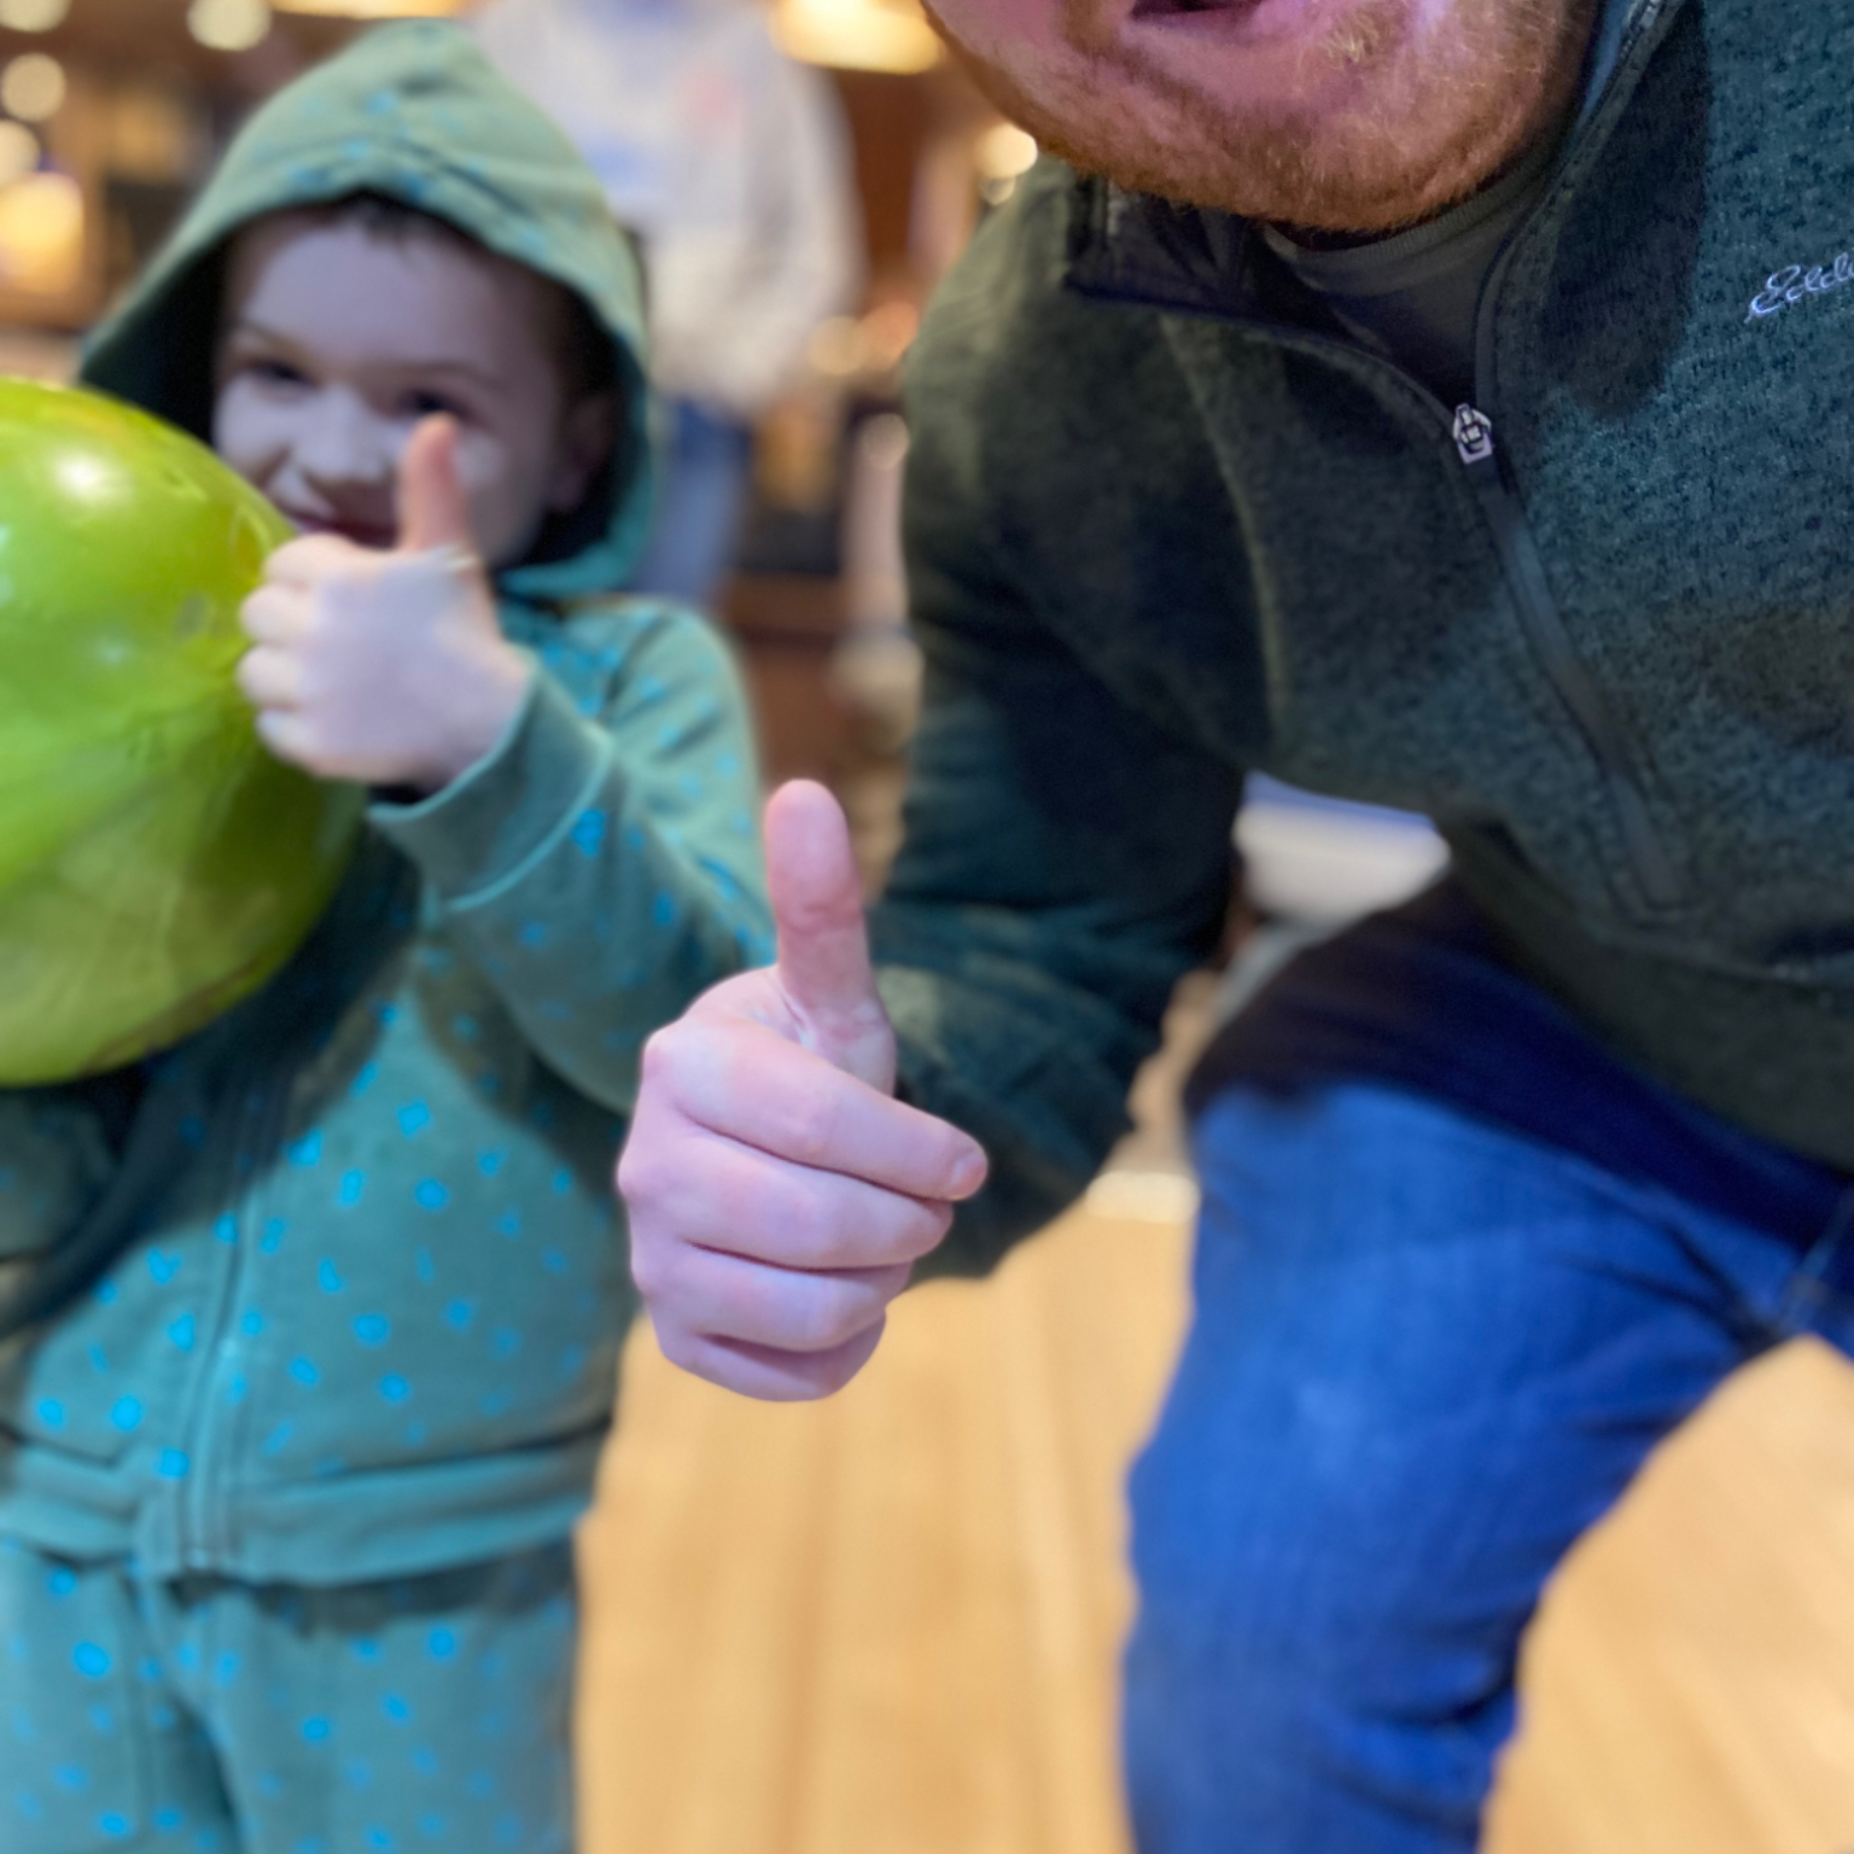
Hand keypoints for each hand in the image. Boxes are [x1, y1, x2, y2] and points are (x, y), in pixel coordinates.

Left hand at [236, 416, 532, 792]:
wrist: (489, 723)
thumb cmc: (464, 633)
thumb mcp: (449, 553)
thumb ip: (429, 488)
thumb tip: (436, 421)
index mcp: (339, 579)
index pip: (283, 566)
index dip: (315, 583)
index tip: (355, 604)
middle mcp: (313, 632)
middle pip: (258, 616)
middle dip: (291, 625)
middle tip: (342, 645)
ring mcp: (308, 693)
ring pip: (254, 672)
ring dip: (285, 677)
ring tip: (333, 684)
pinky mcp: (310, 744)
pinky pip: (270, 727)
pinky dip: (296, 727)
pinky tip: (337, 720)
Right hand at [617, 781, 989, 1400]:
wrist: (760, 1147)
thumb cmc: (810, 1062)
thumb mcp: (829, 992)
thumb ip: (821, 908)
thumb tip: (806, 791)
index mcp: (684, 1066)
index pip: (828, 1128)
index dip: (920, 1151)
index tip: (966, 1159)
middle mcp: (645, 1164)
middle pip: (823, 1226)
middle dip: (909, 1220)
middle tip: (927, 1205)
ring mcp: (649, 1258)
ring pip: (816, 1309)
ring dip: (885, 1280)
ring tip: (881, 1240)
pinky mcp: (674, 1335)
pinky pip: (795, 1376)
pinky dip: (852, 1346)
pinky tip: (845, 1293)